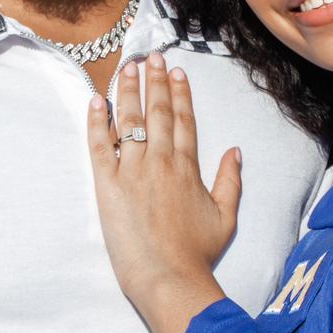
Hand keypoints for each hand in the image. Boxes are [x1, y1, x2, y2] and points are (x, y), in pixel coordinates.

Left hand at [88, 50, 240, 332]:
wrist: (168, 276)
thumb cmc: (197, 253)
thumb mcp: (225, 217)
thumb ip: (230, 181)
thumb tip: (235, 152)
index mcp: (188, 167)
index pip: (183, 120)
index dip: (180, 94)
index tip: (177, 72)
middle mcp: (161, 161)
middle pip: (157, 112)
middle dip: (155, 81)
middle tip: (153, 56)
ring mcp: (133, 171)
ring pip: (129, 121)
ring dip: (128, 91)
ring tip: (127, 67)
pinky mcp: (108, 186)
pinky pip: (100, 146)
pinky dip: (97, 122)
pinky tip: (97, 101)